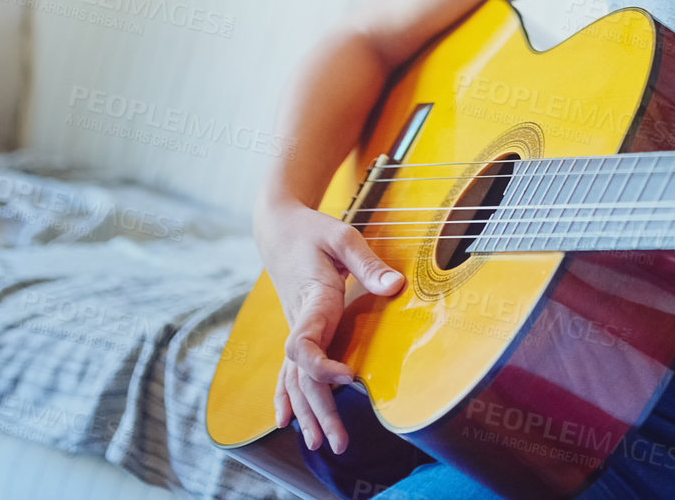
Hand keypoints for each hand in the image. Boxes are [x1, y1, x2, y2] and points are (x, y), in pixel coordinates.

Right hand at [253, 196, 405, 452]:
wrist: (278, 228)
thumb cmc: (312, 230)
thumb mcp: (341, 236)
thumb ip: (368, 263)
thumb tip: (395, 286)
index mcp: (311, 300)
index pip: (303, 345)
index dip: (320, 367)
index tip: (348, 377)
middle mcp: (299, 321)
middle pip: (302, 375)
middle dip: (320, 410)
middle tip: (340, 443)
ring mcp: (295, 328)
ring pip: (295, 378)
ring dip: (307, 412)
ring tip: (321, 445)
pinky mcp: (297, 329)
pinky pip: (288, 370)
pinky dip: (286, 396)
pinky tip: (286, 422)